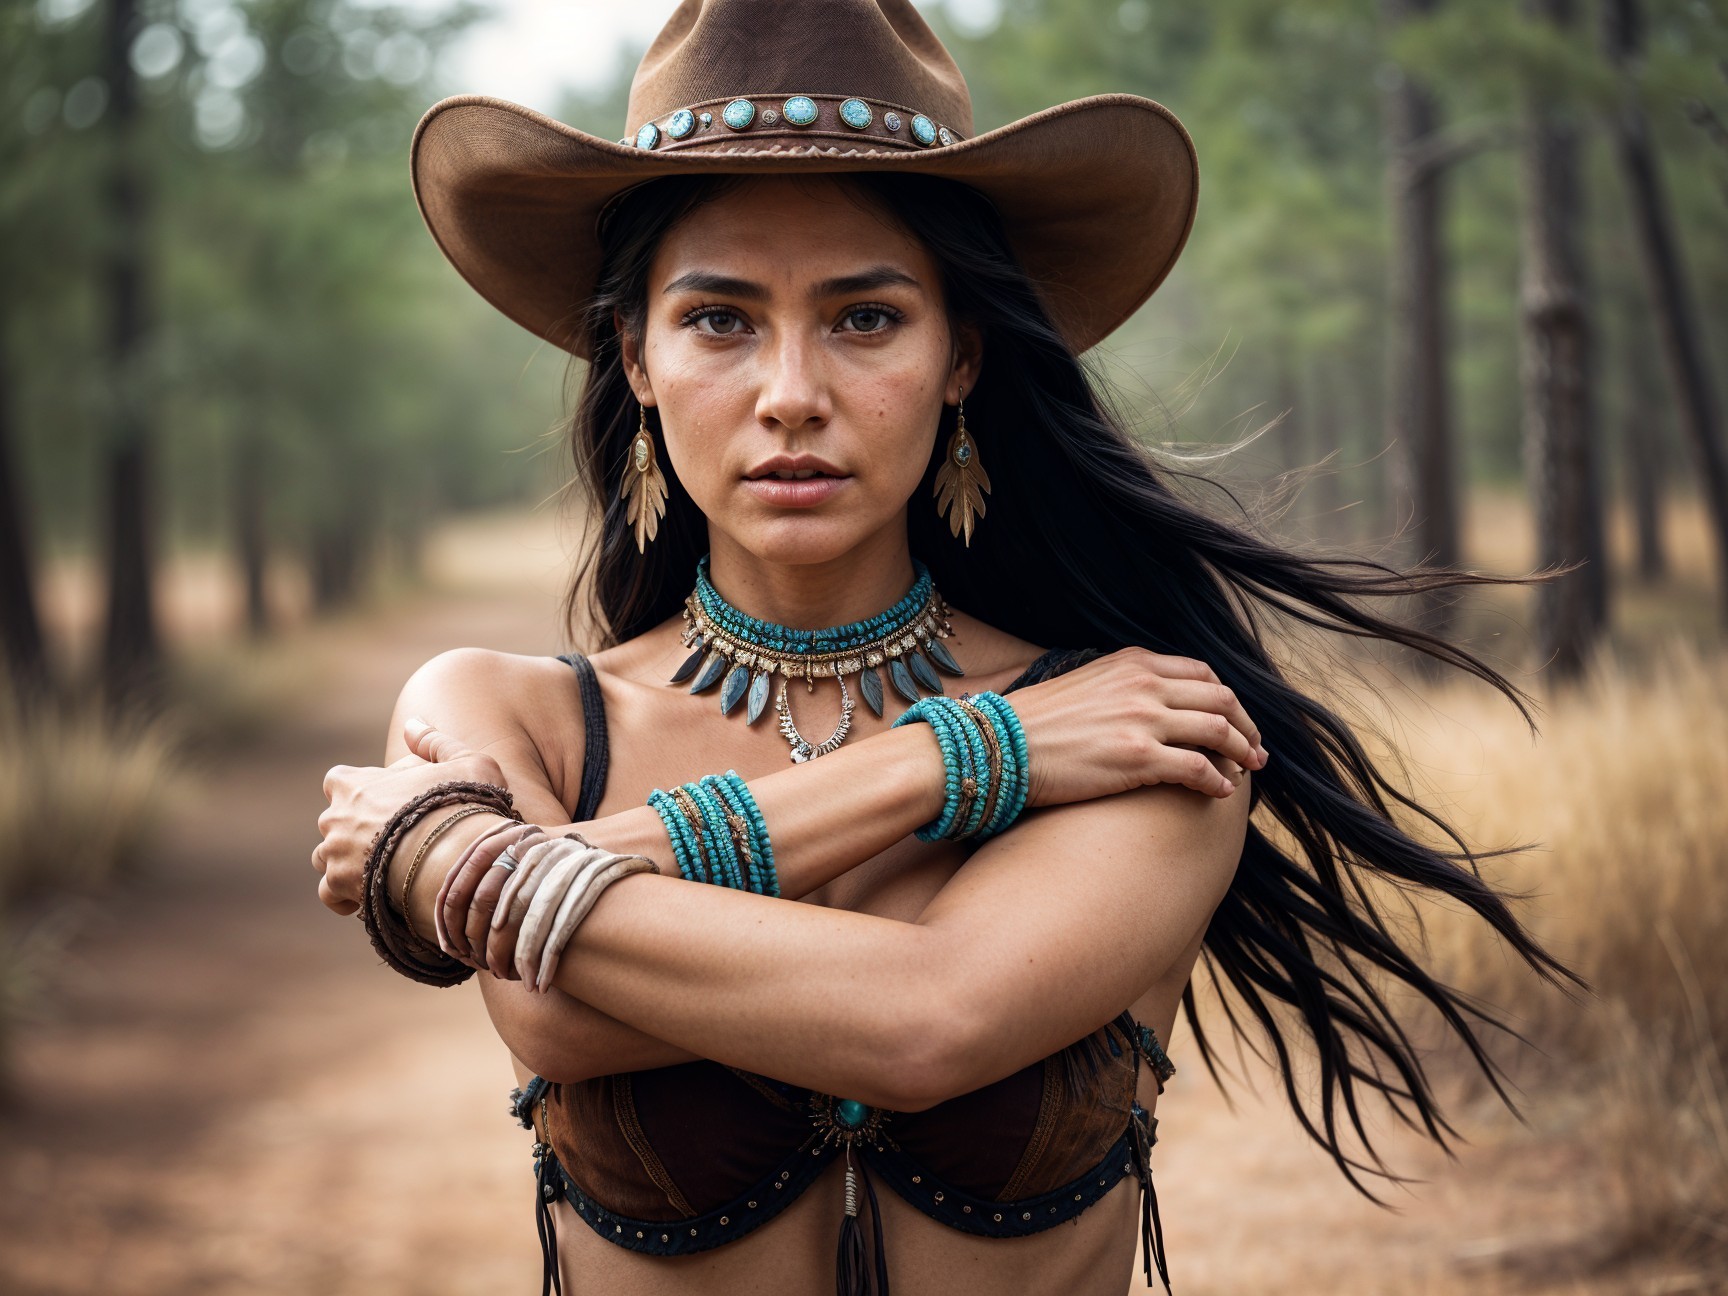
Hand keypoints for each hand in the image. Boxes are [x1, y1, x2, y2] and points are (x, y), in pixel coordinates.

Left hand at [312, 717, 506, 915]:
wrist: (452, 854)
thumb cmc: (459, 804)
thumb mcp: (464, 761)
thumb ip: (435, 742)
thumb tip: (413, 723)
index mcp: (355, 784)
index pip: (338, 780)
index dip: (355, 789)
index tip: (378, 800)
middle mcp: (336, 818)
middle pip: (333, 822)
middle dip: (353, 830)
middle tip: (389, 840)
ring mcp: (335, 853)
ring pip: (326, 858)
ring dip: (345, 862)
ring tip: (378, 870)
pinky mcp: (342, 886)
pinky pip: (331, 893)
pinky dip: (344, 895)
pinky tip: (367, 896)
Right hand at [1006, 647, 1267, 805]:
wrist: (998, 745)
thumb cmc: (1033, 724)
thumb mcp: (1084, 684)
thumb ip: (1121, 686)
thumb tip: (1146, 705)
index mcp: (1132, 663)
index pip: (1200, 672)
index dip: (1226, 698)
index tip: (1235, 719)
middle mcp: (1144, 684)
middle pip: (1220, 698)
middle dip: (1246, 725)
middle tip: (1256, 749)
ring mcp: (1143, 720)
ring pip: (1218, 730)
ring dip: (1243, 752)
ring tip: (1251, 769)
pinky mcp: (1138, 758)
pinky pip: (1199, 768)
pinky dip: (1219, 780)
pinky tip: (1223, 792)